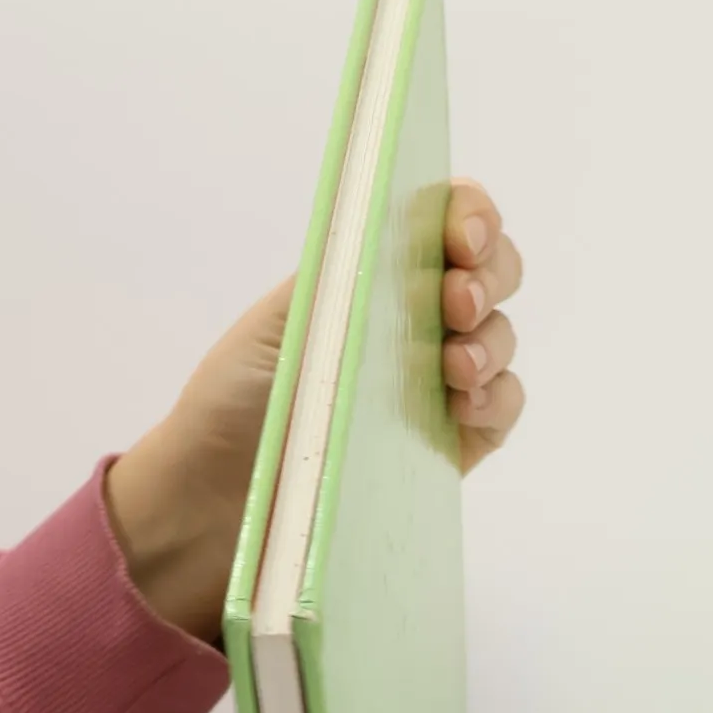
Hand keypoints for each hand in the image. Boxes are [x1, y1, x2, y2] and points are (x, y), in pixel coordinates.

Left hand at [105, 178, 523, 639]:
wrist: (212, 497)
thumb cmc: (234, 401)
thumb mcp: (279, 321)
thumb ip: (344, 278)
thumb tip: (404, 242)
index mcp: (372, 272)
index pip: (443, 220)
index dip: (469, 215)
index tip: (463, 236)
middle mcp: (413, 318)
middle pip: (490, 271)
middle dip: (489, 273)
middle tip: (457, 300)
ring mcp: (437, 381)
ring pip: (499, 337)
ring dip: (491, 340)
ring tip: (456, 366)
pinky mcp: (449, 442)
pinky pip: (500, 409)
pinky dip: (497, 398)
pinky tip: (466, 405)